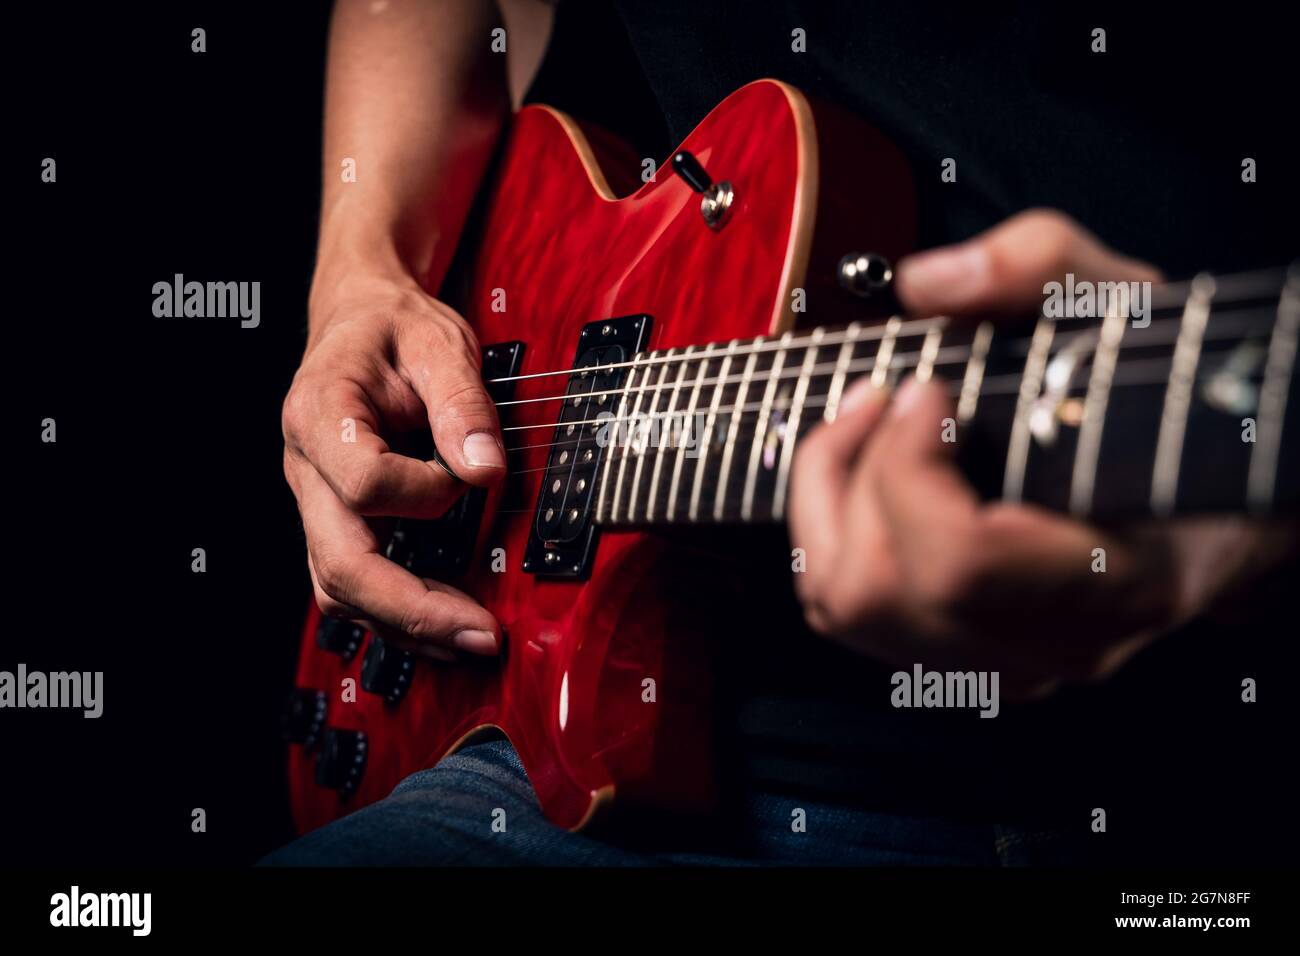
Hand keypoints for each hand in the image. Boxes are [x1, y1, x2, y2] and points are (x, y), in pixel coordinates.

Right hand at [282, 270, 503, 659]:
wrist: (359, 319)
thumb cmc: (393, 328)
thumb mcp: (437, 342)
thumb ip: (462, 404)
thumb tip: (485, 470)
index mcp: (319, 414)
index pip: (364, 483)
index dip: (426, 492)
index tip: (473, 475)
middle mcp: (306, 469)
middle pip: (340, 565)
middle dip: (414, 610)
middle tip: (482, 634)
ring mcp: (316, 503)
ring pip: (340, 590)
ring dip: (406, 626)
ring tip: (471, 641)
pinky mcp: (336, 522)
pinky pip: (354, 583)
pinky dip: (398, 613)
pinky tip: (446, 625)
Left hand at [789, 209, 1274, 696]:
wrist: (1207, 489)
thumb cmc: (1172, 401)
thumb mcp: (1129, 306)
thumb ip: (1042, 265)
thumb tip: (925, 283)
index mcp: (1117, 581)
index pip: (959, 562)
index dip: (909, 467)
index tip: (926, 388)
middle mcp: (1051, 646)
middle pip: (875, 593)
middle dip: (850, 475)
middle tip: (880, 393)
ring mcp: (1001, 665)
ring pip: (843, 608)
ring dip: (823, 501)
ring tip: (861, 420)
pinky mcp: (960, 656)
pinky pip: (844, 609)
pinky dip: (828, 530)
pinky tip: (861, 466)